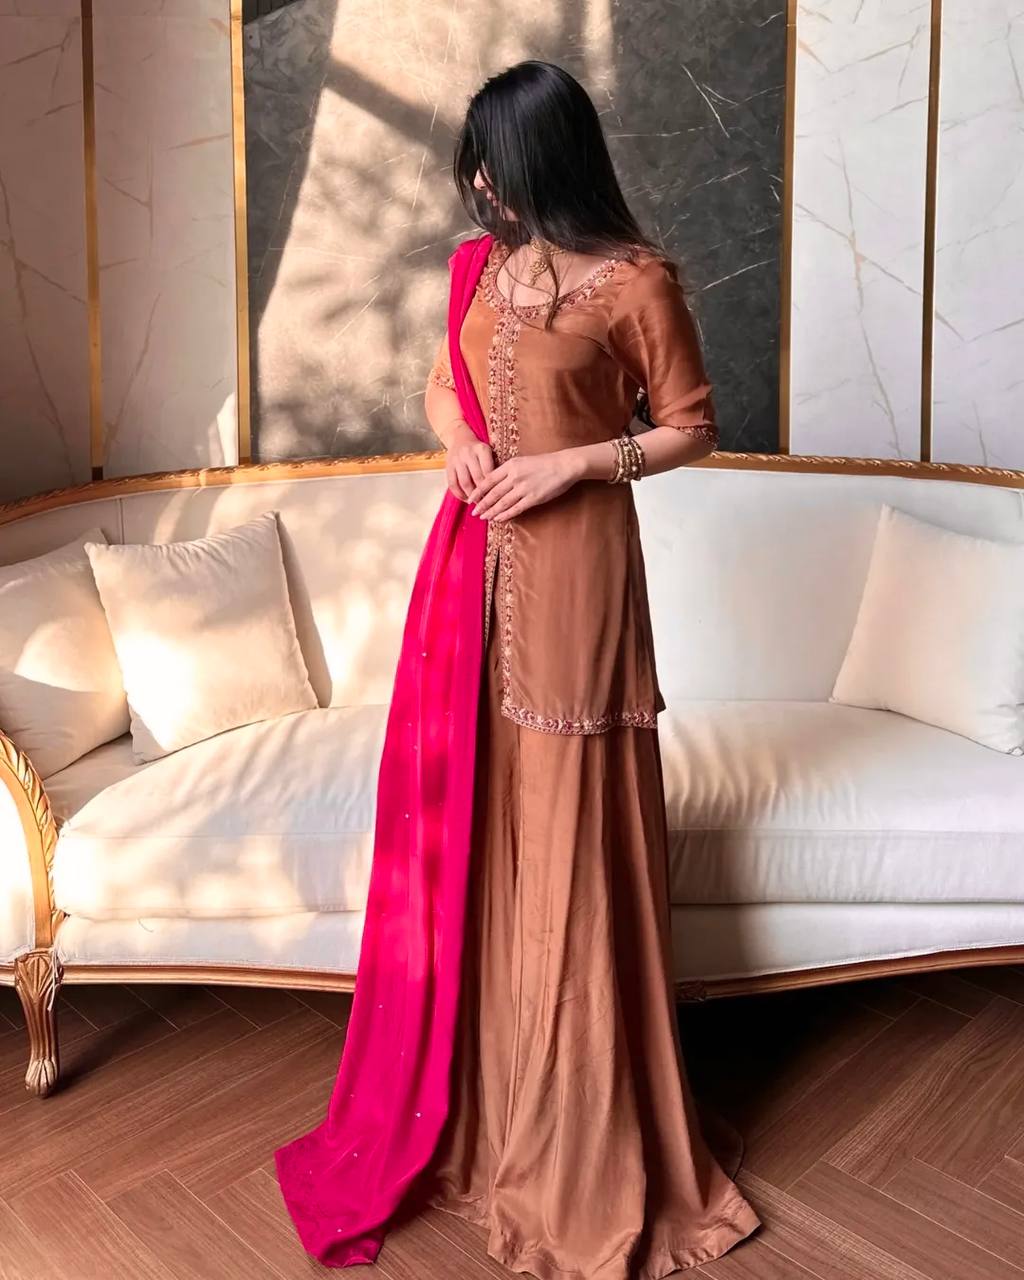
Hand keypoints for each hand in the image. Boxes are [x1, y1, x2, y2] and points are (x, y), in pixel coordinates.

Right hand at [445, 423, 495, 500]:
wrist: (459, 438)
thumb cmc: (478, 450)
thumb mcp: (489, 453)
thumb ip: (494, 467)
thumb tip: (499, 491)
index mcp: (482, 449)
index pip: (489, 472)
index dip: (492, 487)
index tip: (497, 498)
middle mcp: (468, 453)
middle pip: (477, 478)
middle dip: (483, 494)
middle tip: (488, 504)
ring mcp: (457, 460)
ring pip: (465, 483)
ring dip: (471, 496)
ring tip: (477, 503)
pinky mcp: (448, 466)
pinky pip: (452, 484)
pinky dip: (459, 494)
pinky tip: (466, 499)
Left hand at [468, 451, 582, 521]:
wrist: (564, 465)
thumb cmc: (544, 463)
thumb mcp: (523, 461)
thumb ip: (509, 471)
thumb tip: (494, 483)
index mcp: (511, 465)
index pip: (489, 479)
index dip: (478, 491)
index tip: (471, 498)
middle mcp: (515, 476)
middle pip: (493, 493)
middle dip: (482, 504)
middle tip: (474, 512)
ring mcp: (524, 488)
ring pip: (502, 502)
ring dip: (492, 511)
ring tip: (484, 517)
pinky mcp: (533, 498)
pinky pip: (516, 509)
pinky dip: (506, 515)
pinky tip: (499, 519)